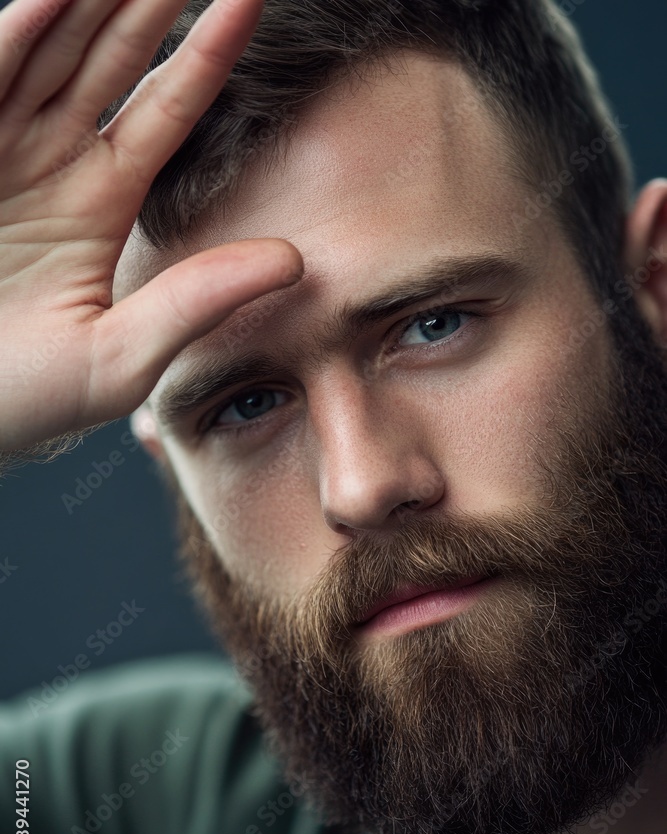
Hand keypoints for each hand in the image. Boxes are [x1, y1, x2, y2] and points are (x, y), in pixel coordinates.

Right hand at [0, 0, 302, 456]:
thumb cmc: (18, 399)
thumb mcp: (121, 356)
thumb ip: (196, 301)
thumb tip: (294, 262)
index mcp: (100, 204)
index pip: (166, 109)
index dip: (208, 52)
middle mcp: (51, 163)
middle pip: (110, 58)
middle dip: (149, 2)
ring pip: (50, 48)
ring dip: (88, 0)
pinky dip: (16, 36)